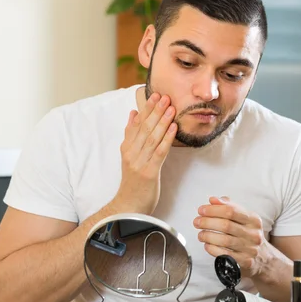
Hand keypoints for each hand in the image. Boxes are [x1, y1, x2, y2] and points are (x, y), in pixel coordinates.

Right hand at [112, 92, 176, 214]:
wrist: (128, 206)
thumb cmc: (133, 182)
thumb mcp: (129, 156)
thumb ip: (131, 135)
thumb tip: (134, 113)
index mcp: (126, 147)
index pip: (136, 123)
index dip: (147, 109)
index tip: (155, 95)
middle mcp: (131, 153)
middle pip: (144, 128)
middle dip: (155, 111)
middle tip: (165, 96)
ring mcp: (139, 162)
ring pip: (152, 137)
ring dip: (162, 121)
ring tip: (171, 107)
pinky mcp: (148, 172)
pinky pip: (159, 152)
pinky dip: (166, 138)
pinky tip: (173, 128)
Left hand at [194, 196, 272, 277]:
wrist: (263, 258)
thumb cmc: (248, 235)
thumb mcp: (244, 218)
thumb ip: (229, 207)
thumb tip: (213, 200)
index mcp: (253, 220)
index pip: (231, 211)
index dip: (213, 209)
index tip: (201, 210)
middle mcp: (253, 234)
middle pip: (226, 225)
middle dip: (207, 222)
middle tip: (197, 222)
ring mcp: (250, 249)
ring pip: (224, 240)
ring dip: (207, 236)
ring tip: (200, 234)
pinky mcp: (244, 262)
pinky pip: (224, 255)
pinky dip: (212, 249)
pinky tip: (207, 245)